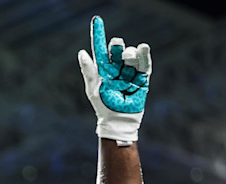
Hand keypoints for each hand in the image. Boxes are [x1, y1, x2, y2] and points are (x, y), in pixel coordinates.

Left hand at [78, 16, 151, 142]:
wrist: (118, 120)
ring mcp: (129, 72)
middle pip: (116, 49)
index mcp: (102, 69)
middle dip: (116, 45)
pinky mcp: (141, 77)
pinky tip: (142, 47)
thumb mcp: (93, 88)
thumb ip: (89, 70)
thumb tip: (82, 52)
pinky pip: (143, 63)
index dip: (97, 34)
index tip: (97, 20)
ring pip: (130, 55)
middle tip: (116, 44)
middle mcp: (116, 68)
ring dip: (129, 54)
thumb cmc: (103, 105)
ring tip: (127, 58)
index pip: (99, 48)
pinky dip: (143, 55)